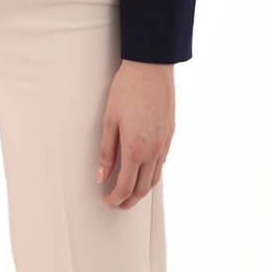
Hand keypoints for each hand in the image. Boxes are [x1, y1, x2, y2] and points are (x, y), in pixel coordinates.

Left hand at [96, 60, 174, 208]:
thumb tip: (101, 176)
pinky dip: (152, 174)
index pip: (126, 186)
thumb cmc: (127, 89)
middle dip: (129, 201)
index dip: (115, 199)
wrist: (151, 68)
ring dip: (142, 190)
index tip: (107, 200)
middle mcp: (153, 151)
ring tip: (129, 192)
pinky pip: (162, 164)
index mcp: (135, 149)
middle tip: (116, 202)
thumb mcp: (109, 120)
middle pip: (143, 189)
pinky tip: (143, 171)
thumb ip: (106, 151)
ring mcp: (164, 144)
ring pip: (155, 179)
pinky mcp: (170, 135)